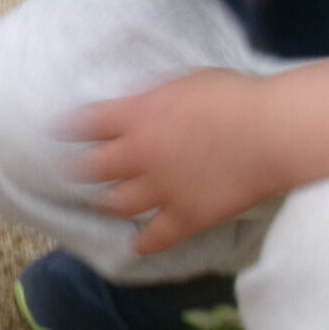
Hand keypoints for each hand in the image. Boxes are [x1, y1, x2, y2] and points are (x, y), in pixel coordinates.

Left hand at [67, 69, 292, 254]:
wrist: (269, 132)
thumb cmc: (232, 96)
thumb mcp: (182, 82)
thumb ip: (152, 98)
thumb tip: (135, 106)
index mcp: (135, 116)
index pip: (87, 123)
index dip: (70, 128)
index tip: (59, 132)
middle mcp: (138, 155)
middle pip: (93, 167)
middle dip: (78, 169)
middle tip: (73, 171)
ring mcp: (160, 190)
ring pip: (117, 204)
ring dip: (104, 204)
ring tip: (99, 204)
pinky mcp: (185, 217)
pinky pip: (157, 237)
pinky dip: (145, 244)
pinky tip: (137, 247)